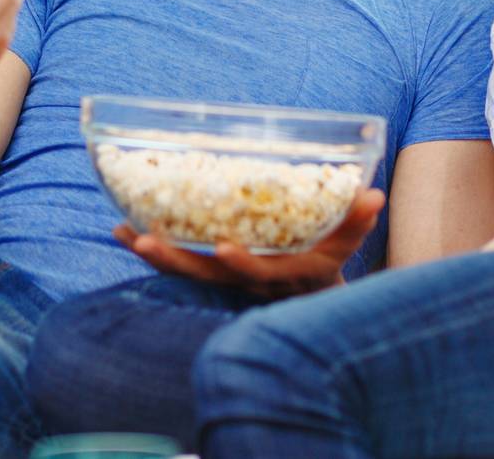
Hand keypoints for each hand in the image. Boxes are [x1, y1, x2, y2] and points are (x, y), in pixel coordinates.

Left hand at [114, 188, 385, 298]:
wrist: (307, 298)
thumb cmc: (328, 263)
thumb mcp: (345, 244)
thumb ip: (356, 221)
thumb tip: (372, 195)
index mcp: (281, 276)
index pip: (259, 275)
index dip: (242, 263)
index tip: (225, 247)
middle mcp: (246, 285)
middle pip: (207, 277)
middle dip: (175, 261)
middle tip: (144, 241)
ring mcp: (224, 282)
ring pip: (186, 273)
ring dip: (155, 255)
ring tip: (124, 233)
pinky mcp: (208, 274)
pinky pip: (175, 264)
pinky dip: (150, 249)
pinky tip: (121, 229)